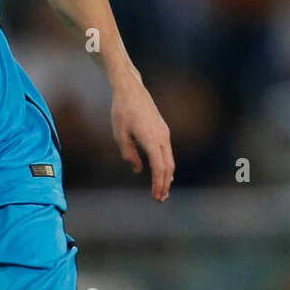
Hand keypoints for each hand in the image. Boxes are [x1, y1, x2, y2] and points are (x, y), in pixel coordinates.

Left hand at [111, 78, 174, 201]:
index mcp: (151, 140)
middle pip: (168, 167)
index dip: (158, 184)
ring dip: (167, 176)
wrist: (131, 90)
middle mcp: (162, 137)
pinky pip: (167, 152)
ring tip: (162, 190)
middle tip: (160, 199)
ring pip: (170, 160)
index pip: (159, 168)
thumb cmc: (121, 112)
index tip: (155, 196)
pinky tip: (162, 173)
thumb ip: (129, 154)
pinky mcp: (163, 130)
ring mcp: (164, 133)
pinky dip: (166, 165)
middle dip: (165, 184)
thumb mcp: (119, 135)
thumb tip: (138, 169)